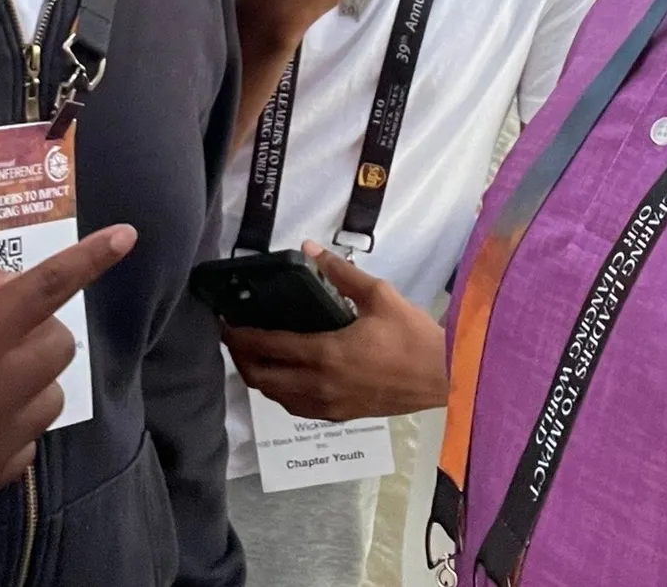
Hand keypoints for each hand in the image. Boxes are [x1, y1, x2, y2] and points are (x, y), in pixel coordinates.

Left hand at [223, 243, 448, 421]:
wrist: (442, 378)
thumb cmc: (412, 336)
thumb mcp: (379, 295)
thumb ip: (341, 273)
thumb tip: (309, 249)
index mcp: (326, 354)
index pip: (268, 347)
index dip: (239, 336)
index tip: (223, 321)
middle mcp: (319, 385)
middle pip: (262, 378)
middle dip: (240, 357)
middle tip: (233, 335)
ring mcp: (327, 406)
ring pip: (276, 397)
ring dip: (258, 376)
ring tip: (254, 352)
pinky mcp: (338, 416)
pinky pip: (295, 407)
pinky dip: (280, 391)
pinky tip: (285, 374)